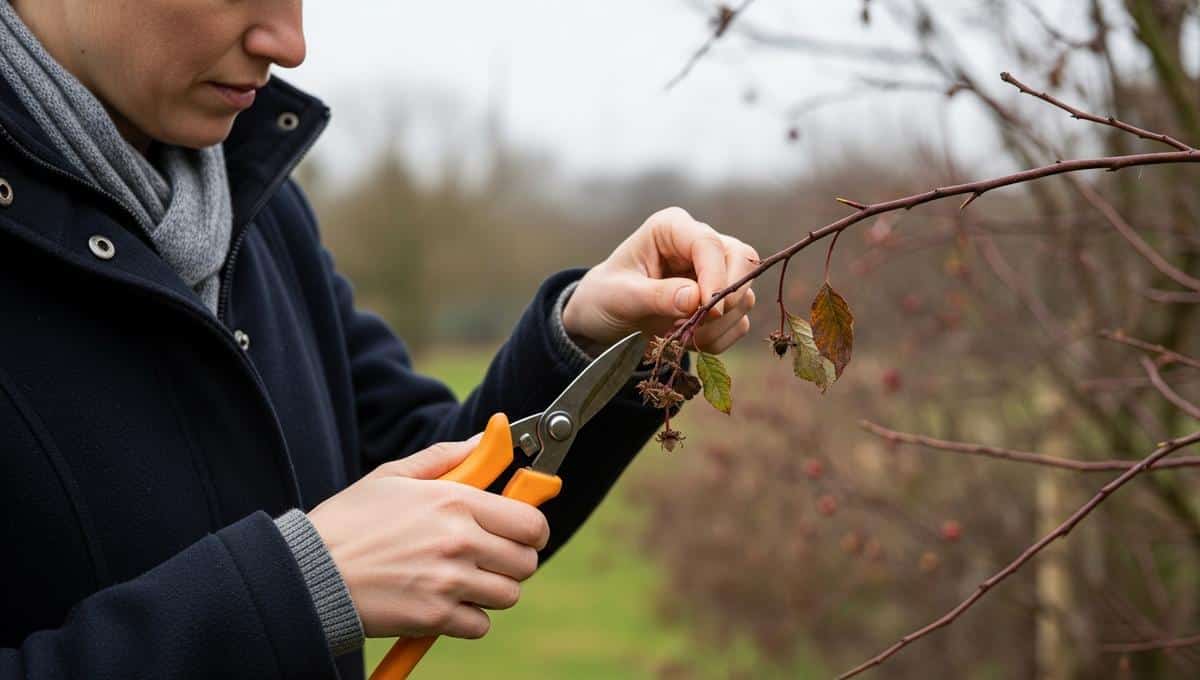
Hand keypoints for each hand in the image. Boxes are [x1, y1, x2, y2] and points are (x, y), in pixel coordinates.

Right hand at [307, 433, 549, 638]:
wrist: (309, 573)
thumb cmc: (349, 522)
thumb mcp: (393, 476)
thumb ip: (446, 456)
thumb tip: (485, 439)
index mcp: (455, 501)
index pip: (530, 521)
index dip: (533, 530)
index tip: (523, 533)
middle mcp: (460, 540)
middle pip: (526, 561)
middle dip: (514, 561)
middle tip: (490, 558)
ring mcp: (449, 581)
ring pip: (508, 594)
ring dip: (493, 591)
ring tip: (464, 580)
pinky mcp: (434, 617)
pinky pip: (481, 625)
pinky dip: (469, 619)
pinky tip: (445, 603)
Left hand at [562, 206, 758, 353]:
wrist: (605, 318)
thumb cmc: (605, 296)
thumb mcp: (620, 296)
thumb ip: (656, 295)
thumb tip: (695, 298)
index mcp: (672, 228)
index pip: (709, 243)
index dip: (715, 275)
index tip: (707, 308)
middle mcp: (699, 245)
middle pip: (741, 261)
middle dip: (727, 297)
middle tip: (701, 322)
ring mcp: (714, 274)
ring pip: (744, 295)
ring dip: (719, 324)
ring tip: (680, 333)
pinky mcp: (719, 303)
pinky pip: (738, 322)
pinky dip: (718, 339)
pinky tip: (689, 340)